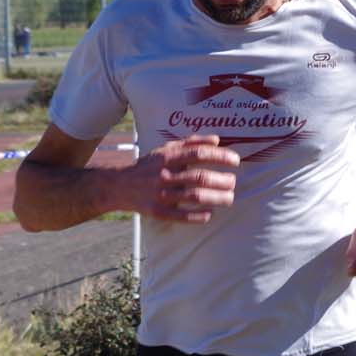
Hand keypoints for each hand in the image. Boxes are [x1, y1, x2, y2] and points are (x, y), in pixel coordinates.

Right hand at [124, 134, 238, 222]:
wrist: (119, 186)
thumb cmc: (149, 166)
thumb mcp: (166, 149)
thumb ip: (191, 142)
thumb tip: (216, 140)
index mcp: (167, 157)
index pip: (198, 154)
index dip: (220, 156)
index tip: (235, 160)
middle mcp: (164, 174)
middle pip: (200, 177)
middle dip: (222, 180)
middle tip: (233, 182)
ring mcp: (160, 194)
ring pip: (195, 196)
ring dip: (217, 198)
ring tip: (229, 197)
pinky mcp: (157, 212)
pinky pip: (182, 216)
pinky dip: (199, 215)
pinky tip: (211, 212)